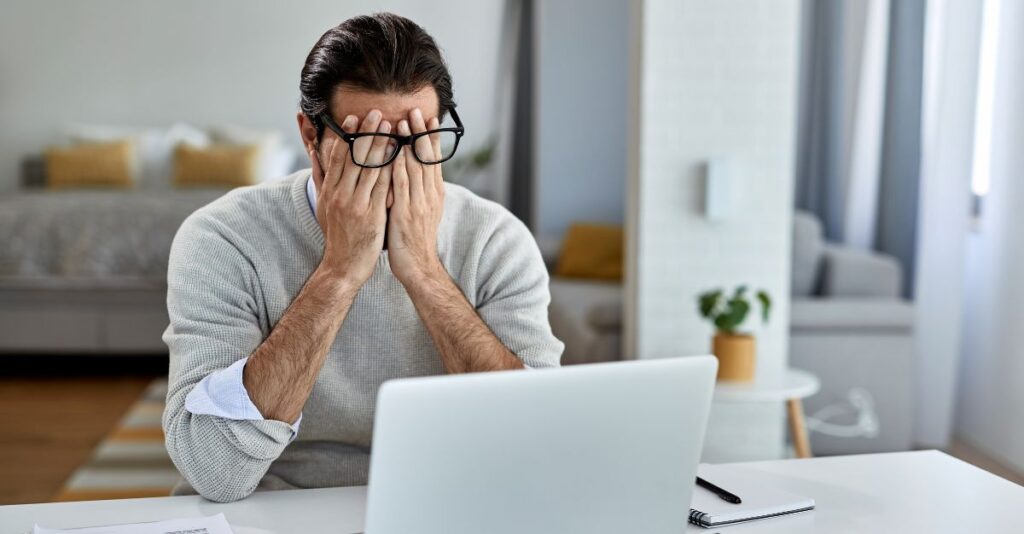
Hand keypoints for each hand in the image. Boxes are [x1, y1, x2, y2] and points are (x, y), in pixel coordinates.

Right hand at [311, 110, 392, 288]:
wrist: (343, 266)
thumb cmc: (337, 234)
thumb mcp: (323, 205)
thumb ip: (321, 177)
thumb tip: (314, 152)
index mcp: (330, 191)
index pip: (338, 157)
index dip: (346, 136)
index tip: (354, 118)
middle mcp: (341, 195)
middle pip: (354, 158)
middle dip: (367, 134)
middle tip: (378, 114)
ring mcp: (356, 205)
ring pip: (370, 169)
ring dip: (382, 146)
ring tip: (393, 128)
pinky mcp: (372, 215)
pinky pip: (383, 188)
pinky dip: (391, 170)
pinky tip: (401, 156)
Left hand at [387, 108, 445, 284]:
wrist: (418, 266)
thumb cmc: (415, 240)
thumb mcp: (422, 212)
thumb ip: (418, 191)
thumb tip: (415, 173)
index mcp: (434, 194)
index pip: (433, 160)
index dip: (430, 139)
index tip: (429, 119)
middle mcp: (429, 196)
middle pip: (426, 159)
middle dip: (420, 133)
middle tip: (416, 111)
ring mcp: (418, 204)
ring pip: (415, 168)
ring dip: (408, 143)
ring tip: (403, 122)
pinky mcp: (405, 213)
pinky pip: (401, 186)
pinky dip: (398, 167)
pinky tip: (394, 152)